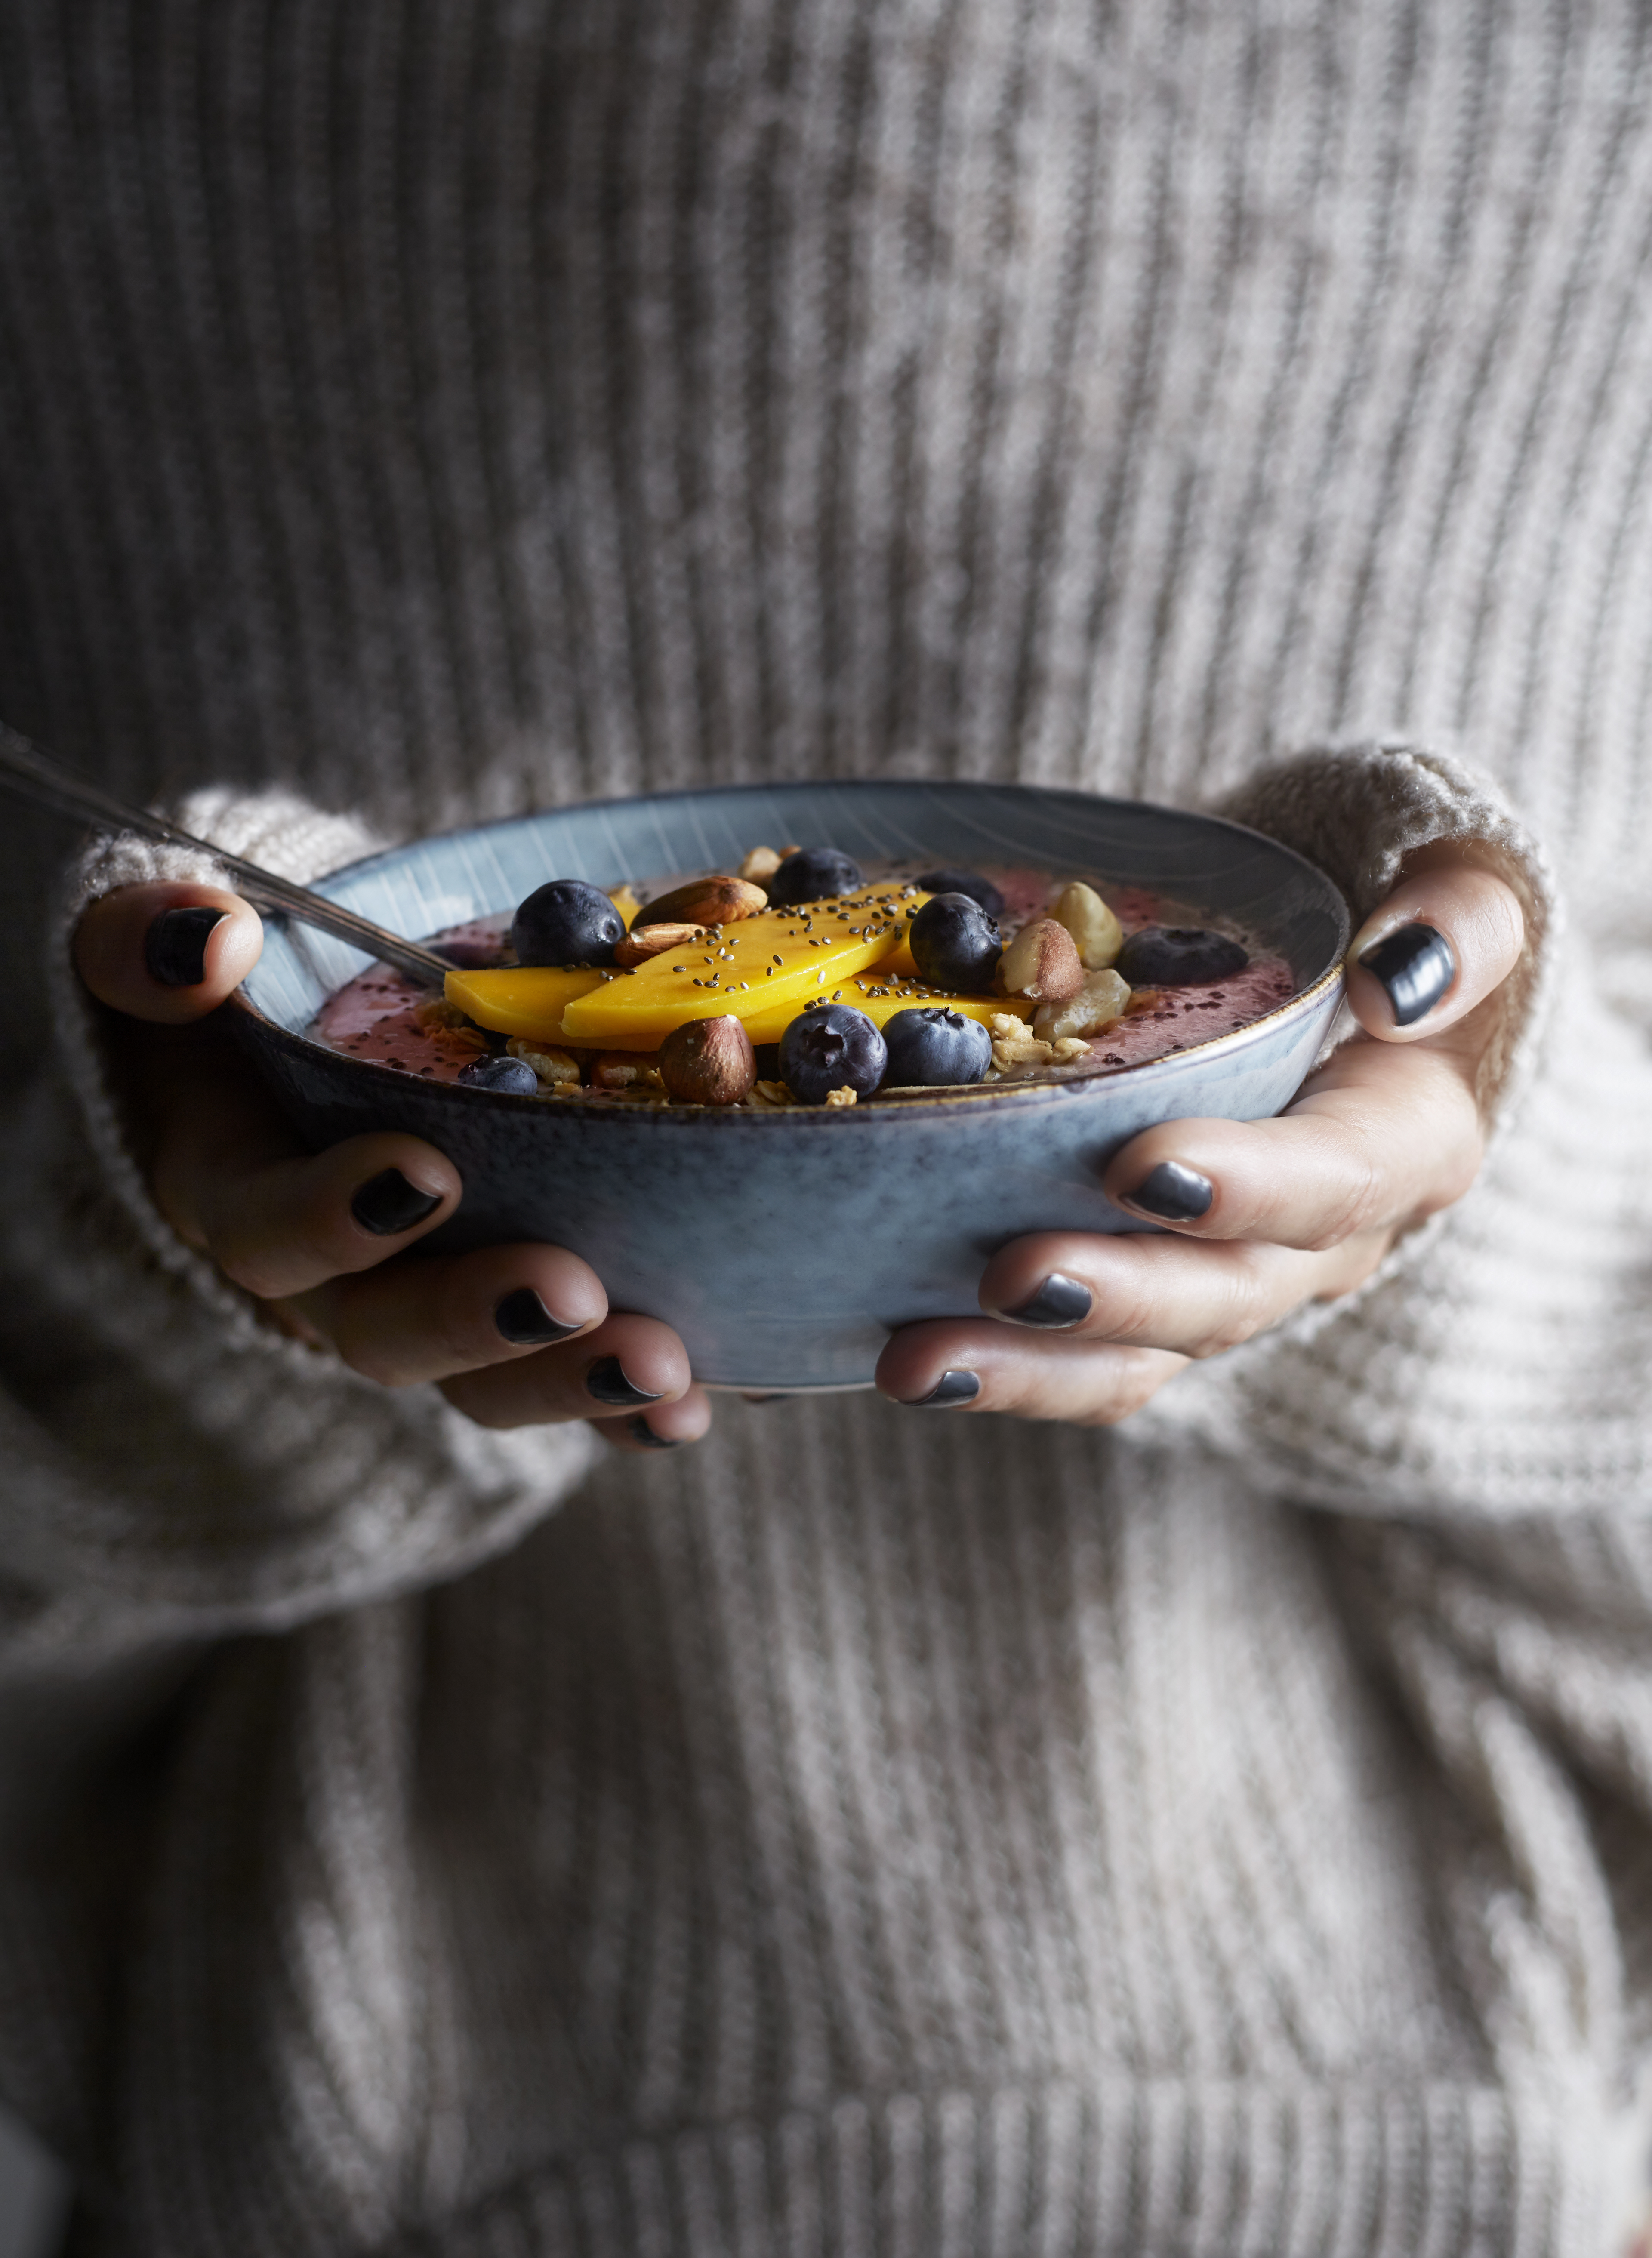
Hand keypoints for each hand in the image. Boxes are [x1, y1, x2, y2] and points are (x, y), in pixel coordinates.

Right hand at [72, 882, 711, 1450]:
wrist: (304, 1029)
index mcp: (240, 1193)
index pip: (267, 1230)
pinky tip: (703, 1404)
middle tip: (571, 1293)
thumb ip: (148, 941)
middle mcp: (334, 1278)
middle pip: (392, 1334)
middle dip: (481, 1321)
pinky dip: (636, 1405)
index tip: (426, 1173)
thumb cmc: (235, 988)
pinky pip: (572, 1373)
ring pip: (492, 1378)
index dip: (334, 1216)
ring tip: (663, 1367)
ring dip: (574, 1381)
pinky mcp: (516, 1314)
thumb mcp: (164, 950)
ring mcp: (431, 1307)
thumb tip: (203, 937)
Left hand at [874, 848, 1526, 1421]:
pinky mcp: (1149, 1299)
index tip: (1140, 1167)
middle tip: (1009, 1277)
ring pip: (1139, 1356)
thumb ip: (1461, 916)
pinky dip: (995, 1365)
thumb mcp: (1466, 879)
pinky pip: (1078, 1355)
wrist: (1350, 966)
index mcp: (1404, 1145)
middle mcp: (1321, 1241)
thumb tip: (1395, 981)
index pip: (1334, 1184)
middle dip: (1116, 1294)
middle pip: (1224, 1296)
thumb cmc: (1399, 908)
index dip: (1242, 1189)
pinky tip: (897, 1357)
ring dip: (1026, 1366)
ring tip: (914, 1362)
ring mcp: (1229, 1281)